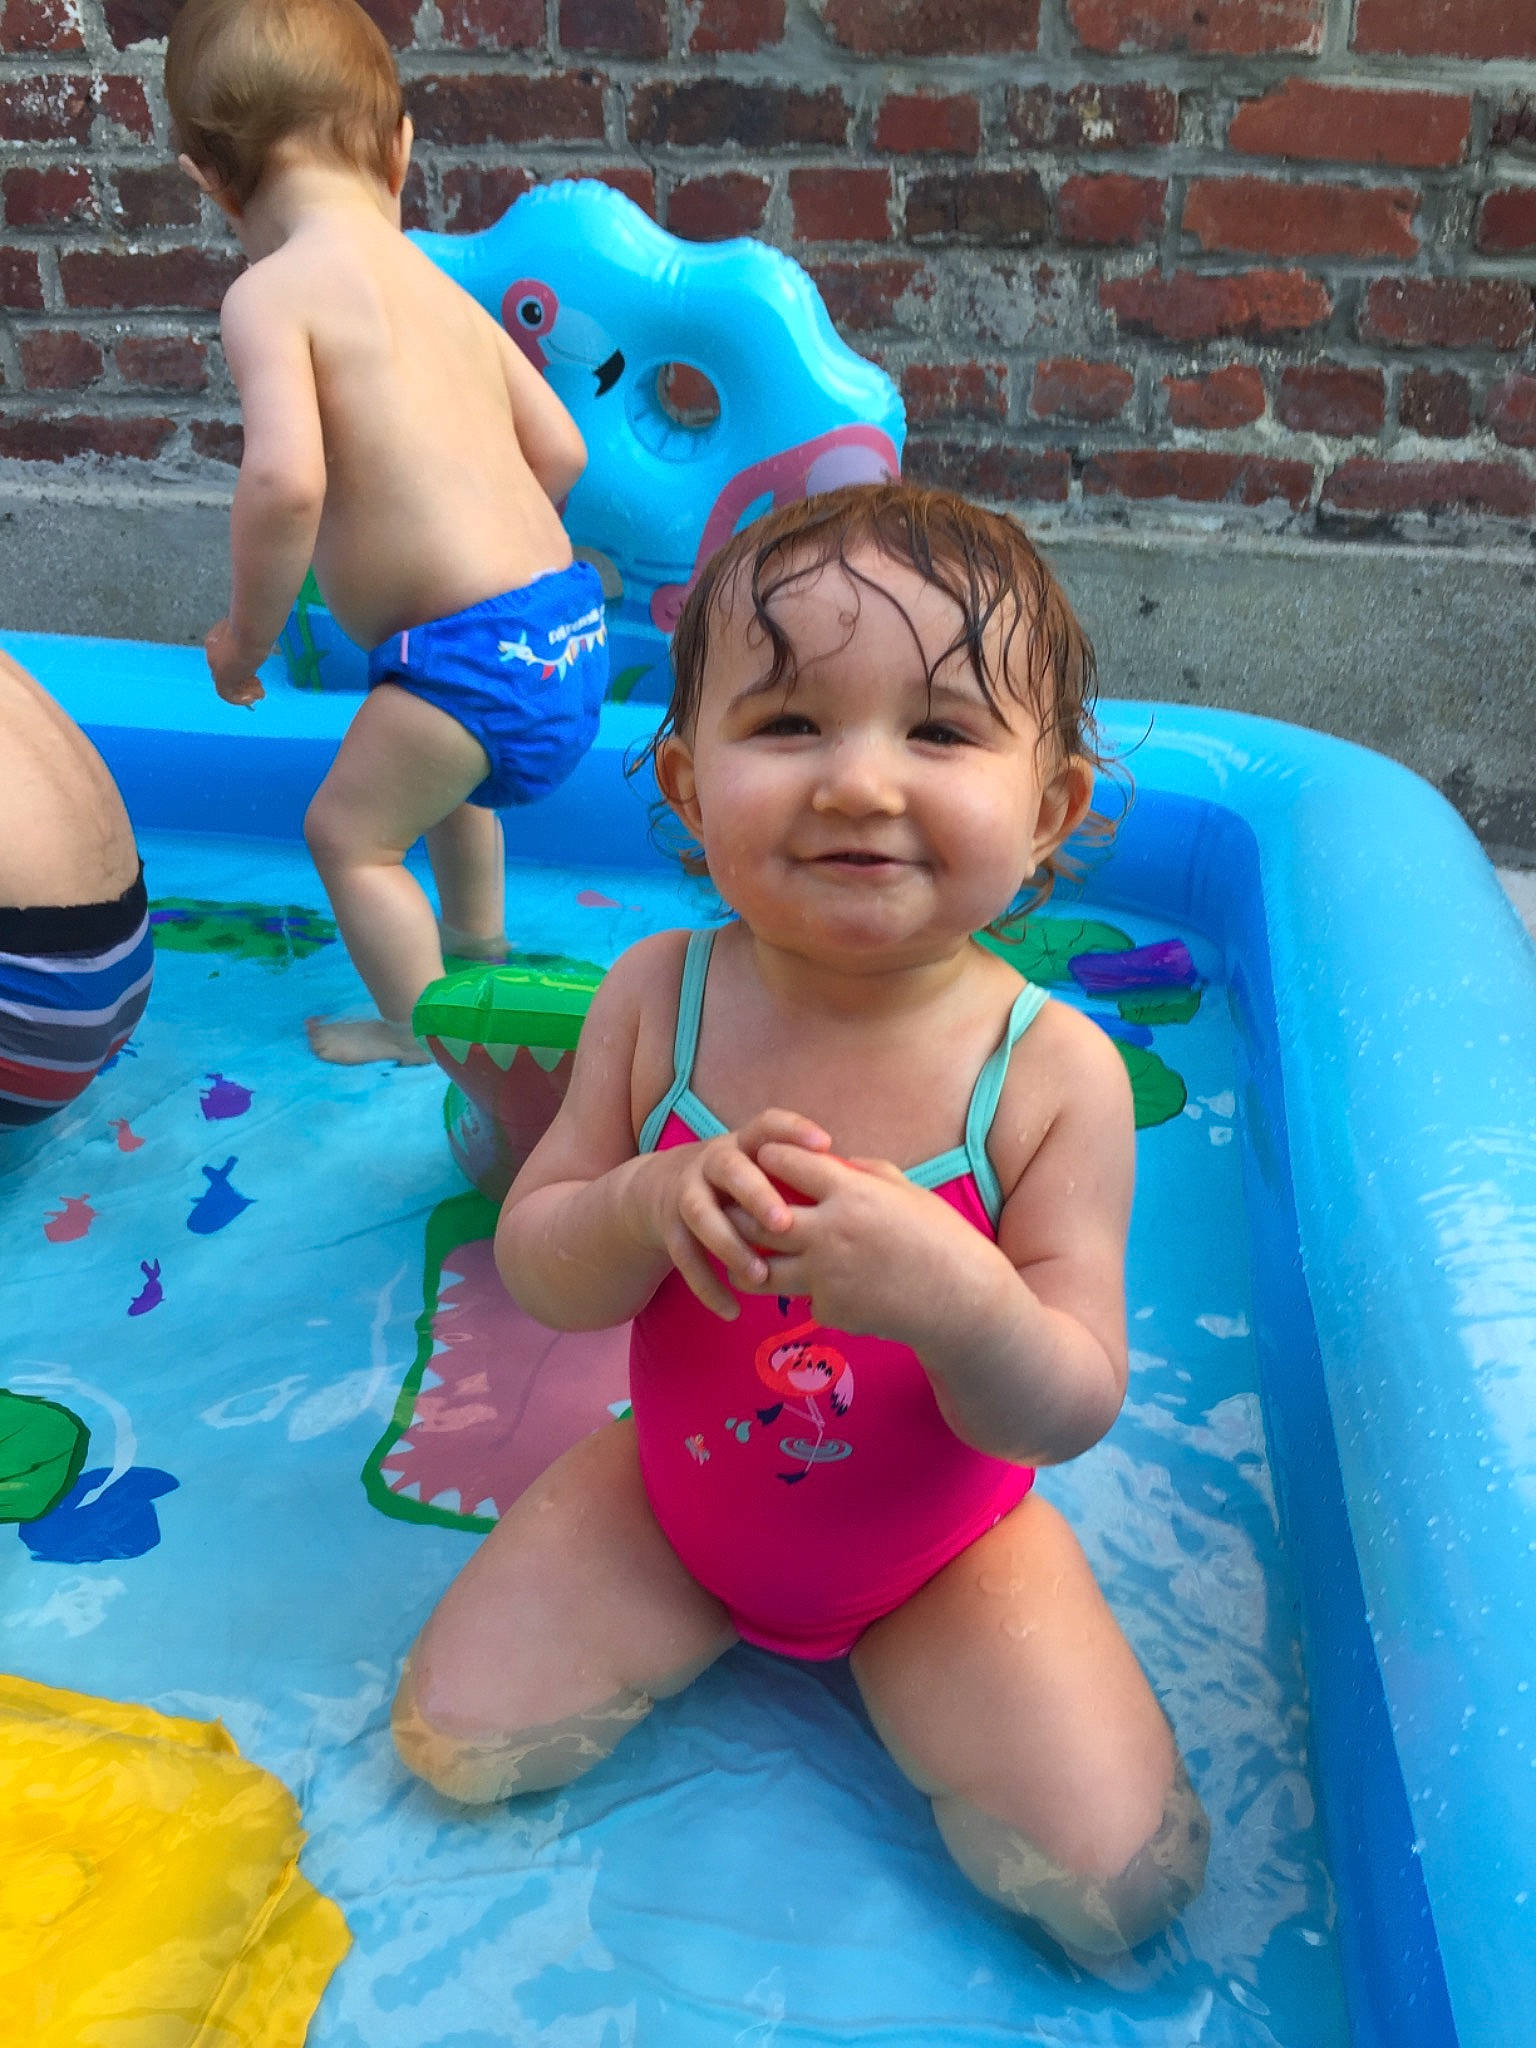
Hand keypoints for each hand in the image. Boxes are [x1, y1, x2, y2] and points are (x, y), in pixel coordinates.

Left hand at [205, 618, 266, 705]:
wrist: (250, 630)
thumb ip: (246, 638)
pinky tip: (254, 698)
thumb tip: (257, 639)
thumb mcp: (248, 631)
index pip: (223, 658)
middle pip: (225, 673)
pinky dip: (240, 699)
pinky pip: (228, 695)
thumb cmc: (253, 625)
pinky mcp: (222, 678)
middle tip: (258, 683)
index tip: (254, 671)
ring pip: (227, 685)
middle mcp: (212, 653)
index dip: (239, 667)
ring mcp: (216, 666)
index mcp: (214, 640)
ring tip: (258, 693)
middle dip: (242, 680)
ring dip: (243, 692)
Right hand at [634, 1109, 831, 1320]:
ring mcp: (686, 1191)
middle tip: (786, 1224)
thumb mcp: (762, 1166)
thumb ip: (801, 1173)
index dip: (794, 1131)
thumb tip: (860, 1183)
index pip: (768, 1125)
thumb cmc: (740, 1183)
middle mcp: (712, 1161)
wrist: (662, 1189)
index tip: (826, 1145)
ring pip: (701, 1214)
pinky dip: (707, 1285)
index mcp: (744, 1142)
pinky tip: (732, 1310)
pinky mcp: (669, 1226)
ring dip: (730, 1245)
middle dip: (757, 1194)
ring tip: (760, 1276)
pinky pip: (684, 1256)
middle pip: (731, 1169)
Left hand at [736, 1142, 993, 1345]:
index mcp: (852, 1194)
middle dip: (739, 1207)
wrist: (963, 1302)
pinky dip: (805, 1290)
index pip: (787, 1163)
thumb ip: (862, 1172)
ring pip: (759, 1268)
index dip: (771, 1156)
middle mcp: (830, 1233)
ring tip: (745, 1250)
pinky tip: (823, 1285)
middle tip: (733, 1203)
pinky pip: (802, 1296)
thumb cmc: (942, 1238)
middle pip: (756, 1217)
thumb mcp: (906, 1191)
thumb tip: (829, 1161)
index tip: (763, 1156)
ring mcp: (825, 1277)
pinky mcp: (829, 1310)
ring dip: (748, 1258)